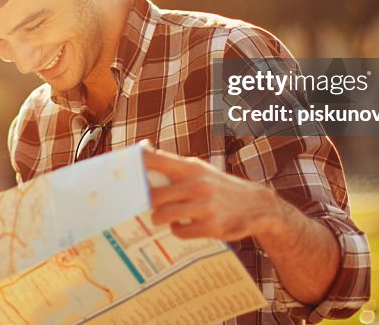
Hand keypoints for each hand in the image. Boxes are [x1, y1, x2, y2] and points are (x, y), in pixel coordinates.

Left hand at [143, 147, 283, 241]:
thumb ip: (172, 163)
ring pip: (163, 216)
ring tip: (163, 217)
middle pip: (154, 196)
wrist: (256, 205)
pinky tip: (184, 225)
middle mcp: (197, 185)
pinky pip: (179, 231)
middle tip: (145, 206)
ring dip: (159, 218)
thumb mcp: (199, 169)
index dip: (137, 163)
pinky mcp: (211, 227)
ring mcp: (204, 206)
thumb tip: (143, 148)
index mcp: (191, 168)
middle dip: (146, 204)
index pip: (157, 160)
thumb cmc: (218, 186)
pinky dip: (178, 230)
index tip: (121, 168)